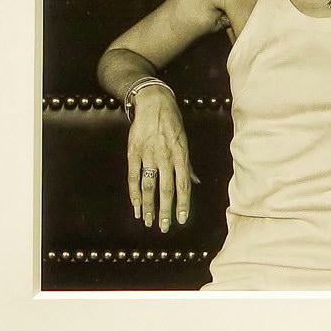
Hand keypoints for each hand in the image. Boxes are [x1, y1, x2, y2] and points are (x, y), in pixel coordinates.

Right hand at [125, 87, 196, 232]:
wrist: (153, 102)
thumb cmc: (172, 123)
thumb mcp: (184, 142)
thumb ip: (188, 165)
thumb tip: (196, 183)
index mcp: (180, 155)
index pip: (183, 184)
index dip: (183, 203)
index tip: (182, 220)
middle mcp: (165, 157)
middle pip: (166, 189)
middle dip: (166, 210)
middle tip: (165, 227)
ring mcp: (148, 154)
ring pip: (149, 186)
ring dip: (149, 206)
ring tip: (148, 221)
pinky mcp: (134, 152)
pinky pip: (133, 176)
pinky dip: (134, 192)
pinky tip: (136, 205)